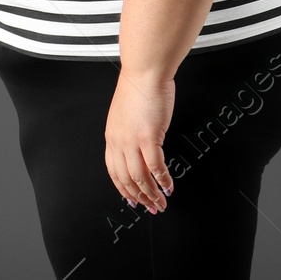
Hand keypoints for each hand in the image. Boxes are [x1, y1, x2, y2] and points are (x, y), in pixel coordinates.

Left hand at [105, 70, 174, 212]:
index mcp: (112, 136)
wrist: (145, 72)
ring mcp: (132, 140)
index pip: (113, 171)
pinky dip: (163, 181)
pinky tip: (169, 187)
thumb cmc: (139, 89)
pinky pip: (156, 167)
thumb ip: (129, 134)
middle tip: (150, 208)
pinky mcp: (148, 137)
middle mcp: (118, 141)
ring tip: (161, 203)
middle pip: (125, 179)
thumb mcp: (126, 116)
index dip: (123, 190)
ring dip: (152, 195)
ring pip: (139, 178)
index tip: (133, 201)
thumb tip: (139, 151)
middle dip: (139, 198)